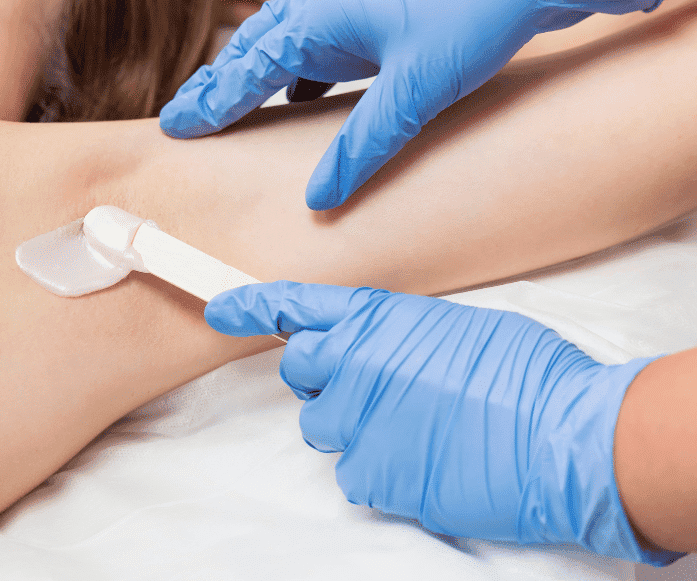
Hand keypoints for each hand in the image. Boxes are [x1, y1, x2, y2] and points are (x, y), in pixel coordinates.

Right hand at [162, 0, 674, 209]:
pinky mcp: (375, 11)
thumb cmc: (472, 16)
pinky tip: (303, 97)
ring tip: (232, 110)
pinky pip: (321, 44)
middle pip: (256, 47)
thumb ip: (361, 147)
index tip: (176, 126)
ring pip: (286, 44)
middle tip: (185, 119)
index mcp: (323, 14)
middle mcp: (328, 2)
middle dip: (219, 85)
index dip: (211, 100)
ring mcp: (352, 2)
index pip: (249, 64)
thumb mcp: (413, 93)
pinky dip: (301, 73)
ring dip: (257, 77)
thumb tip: (318, 199)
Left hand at [205, 281, 680, 565]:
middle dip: (325, 376)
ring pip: (321, 425)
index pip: (295, 305)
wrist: (562, 438)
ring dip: (353, 425)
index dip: (251, 306)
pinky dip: (378, 467)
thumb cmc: (526, 374)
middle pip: (300, 370)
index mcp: (378, 317)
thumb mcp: (457, 327)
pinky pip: (351, 470)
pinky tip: (421, 461)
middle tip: (372, 386)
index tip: (218, 307)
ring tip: (411, 429)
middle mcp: (353, 362)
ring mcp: (355, 421)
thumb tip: (384, 349)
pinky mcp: (368, 475)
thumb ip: (401, 334)